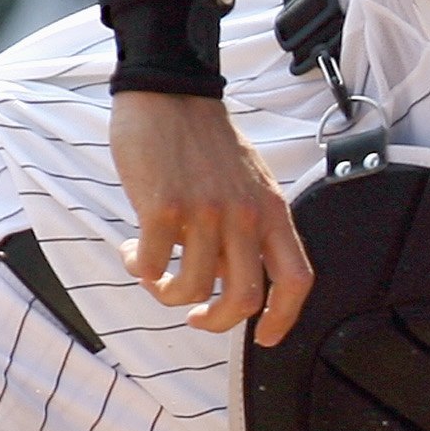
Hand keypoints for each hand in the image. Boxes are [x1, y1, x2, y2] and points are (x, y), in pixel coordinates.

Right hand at [110, 91, 313, 344]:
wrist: (171, 92)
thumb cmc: (206, 142)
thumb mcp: (250, 185)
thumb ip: (250, 229)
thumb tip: (233, 280)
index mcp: (273, 213)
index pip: (296, 280)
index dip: (284, 319)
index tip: (264, 338)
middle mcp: (245, 216)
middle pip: (243, 300)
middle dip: (217, 323)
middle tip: (195, 317)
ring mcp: (205, 212)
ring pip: (192, 289)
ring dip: (166, 293)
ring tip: (153, 274)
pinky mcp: (163, 207)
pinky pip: (153, 266)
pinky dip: (141, 270)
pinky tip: (134, 253)